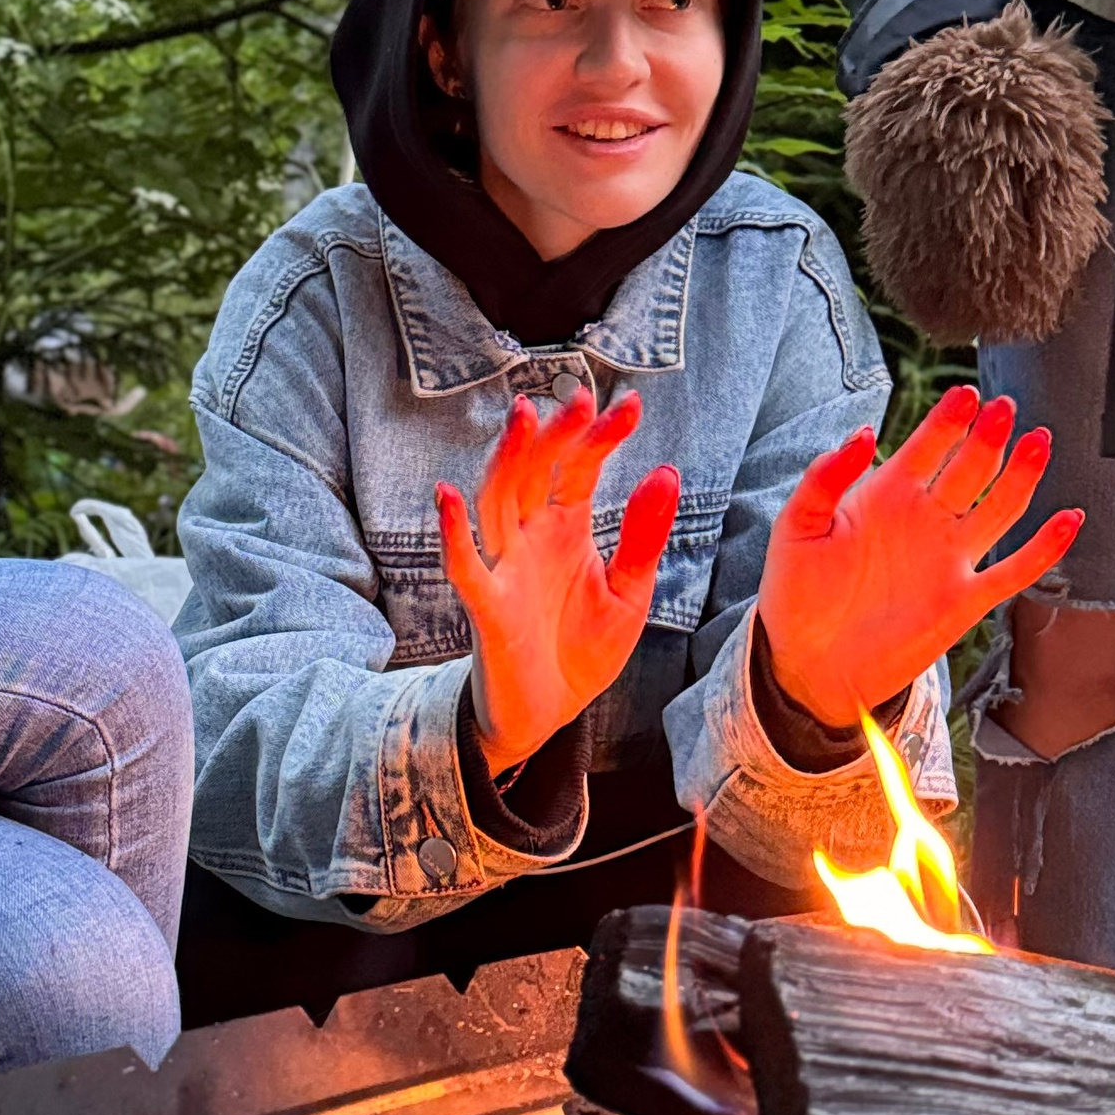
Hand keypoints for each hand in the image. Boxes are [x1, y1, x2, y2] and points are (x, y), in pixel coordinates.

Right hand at [437, 387, 681, 776]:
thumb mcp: (629, 593)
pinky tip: (448, 496)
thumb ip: (643, 537)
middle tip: (580, 399)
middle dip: (556, 435)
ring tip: (523, 417)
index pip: (580, 469)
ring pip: (499, 502)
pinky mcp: (488, 608)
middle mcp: (530, 538)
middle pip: (536, 472)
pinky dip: (453, 534)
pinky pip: (465, 567)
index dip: (601, 437)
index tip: (630, 404)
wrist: (548, 715)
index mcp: (566, 529)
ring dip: (509, 461)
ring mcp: (505, 569)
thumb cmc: (581, 649)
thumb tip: (667, 472)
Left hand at [757, 383, 1082, 730]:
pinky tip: (1068, 519)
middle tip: (1005, 408)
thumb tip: (862, 433)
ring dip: (1022, 476)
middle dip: (989, 437)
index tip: (966, 395)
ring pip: (999, 509)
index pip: (927, 446)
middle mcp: (925, 520)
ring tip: (1039, 442)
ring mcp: (950, 558)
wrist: (810, 664)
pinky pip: (1014, 570)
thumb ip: (824, 479)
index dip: (948, 420)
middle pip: (970, 469)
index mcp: (886, 495)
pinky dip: (1044, 548)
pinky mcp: (965, 601)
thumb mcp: (797, 528)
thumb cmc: (798, 594)